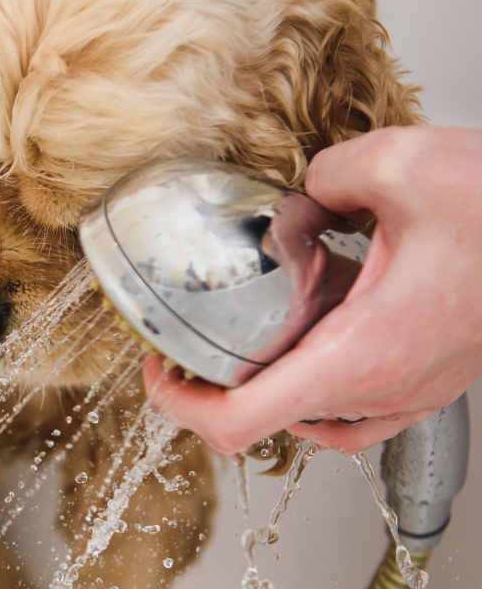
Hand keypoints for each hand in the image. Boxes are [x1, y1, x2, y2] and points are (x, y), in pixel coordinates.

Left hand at [146, 127, 481, 455]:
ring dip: (268, 387)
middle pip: (268, 423)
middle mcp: (383, 388)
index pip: (241, 423)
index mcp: (360, 354)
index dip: (179, 407)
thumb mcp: (395, 164)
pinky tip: (312, 333)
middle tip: (188, 345)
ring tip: (242, 340)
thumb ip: (322, 176)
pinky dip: (316, 384)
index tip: (157, 372)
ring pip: (314, 422)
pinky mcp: (429, 380)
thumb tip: (304, 192)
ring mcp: (411, 392)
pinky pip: (355, 407)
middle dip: (215, 387)